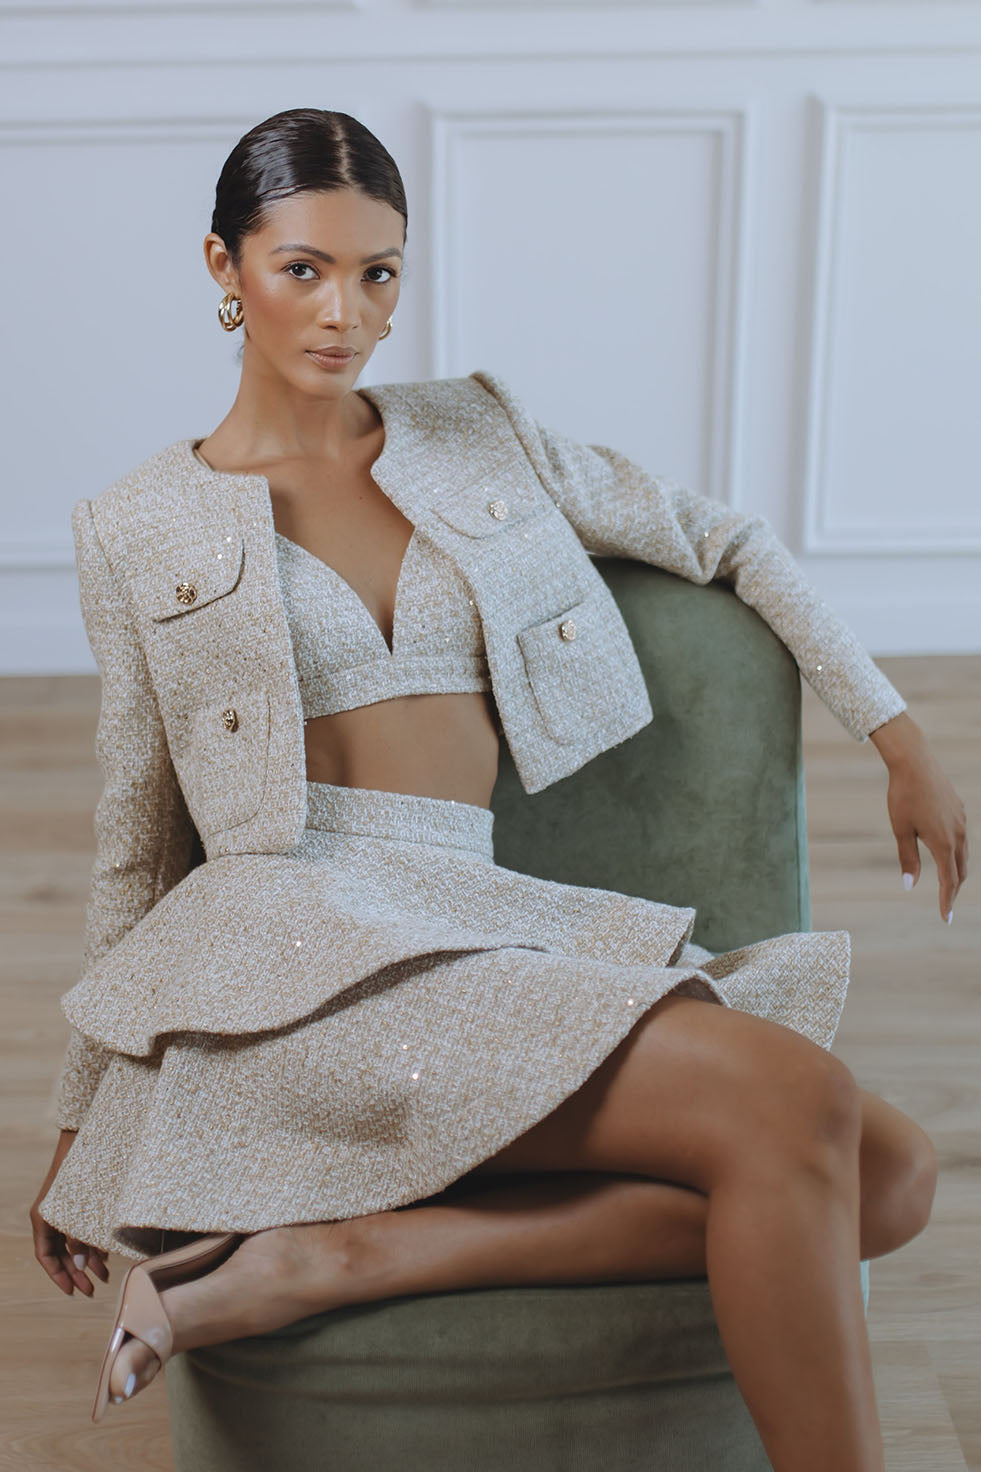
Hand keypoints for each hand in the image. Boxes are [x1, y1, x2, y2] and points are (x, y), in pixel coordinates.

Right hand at [30, 1129, 109, 1295]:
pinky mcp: (79, 1203)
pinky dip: (93, 1243)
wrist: (88, 1136)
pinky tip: (106, 1255)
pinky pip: (82, 1229)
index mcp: (44, 1218)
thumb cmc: (82, 1170)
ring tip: (105, 1276)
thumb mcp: (81, 1209)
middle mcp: (51, 1216)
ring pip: (73, 1242)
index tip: (71, 1292)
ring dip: (88, 1260)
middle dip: (77, 1273)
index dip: (58, 1276)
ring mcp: (65, 1209)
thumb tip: (82, 1267)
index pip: (45, 1256)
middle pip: (61, 1253)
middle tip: (93, 1290)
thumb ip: (79, 1239)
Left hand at [870, 711, 967, 921]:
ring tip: (949, 885)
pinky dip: (957, 853)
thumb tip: (910, 885)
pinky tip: (947, 853)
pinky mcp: (959, 810)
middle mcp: (957, 834)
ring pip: (964, 854)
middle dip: (953, 890)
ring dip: (957, 872)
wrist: (915, 762)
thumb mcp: (901, 829)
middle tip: (946, 906)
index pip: (949, 880)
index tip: (945, 918)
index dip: (947, 901)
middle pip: (960, 871)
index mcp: (943, 842)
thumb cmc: (903, 796)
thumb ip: (908, 858)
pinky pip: (962, 838)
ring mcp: (961, 821)